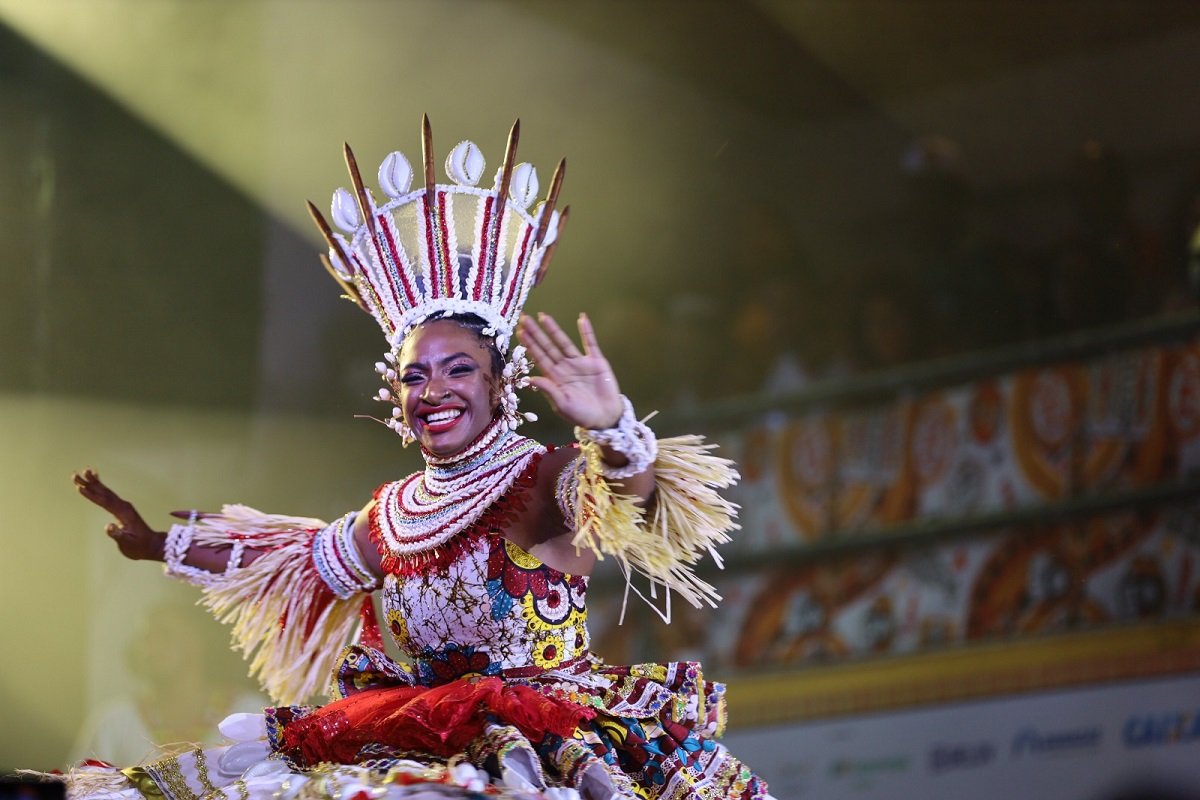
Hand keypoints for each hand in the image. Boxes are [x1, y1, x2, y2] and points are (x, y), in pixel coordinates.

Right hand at [73, 468, 164, 560]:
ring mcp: (123, 506)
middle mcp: (124, 506)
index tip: (80, 487)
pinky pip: (109, 495)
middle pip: (104, 492)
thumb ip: (117, 535)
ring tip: (83, 472)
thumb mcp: (127, 543)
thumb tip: (108, 527)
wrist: (150, 544)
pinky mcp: (122, 508)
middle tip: (76, 474)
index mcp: (124, 512)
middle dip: (89, 483)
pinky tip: (96, 481)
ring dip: (94, 482)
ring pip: (106, 491)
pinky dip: (101, 487)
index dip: (92, 494)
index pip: (104, 501)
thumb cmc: (138, 545)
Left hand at [517, 312, 623, 428]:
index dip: (530, 345)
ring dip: (554, 329)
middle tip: (524, 318)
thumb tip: (529, 378)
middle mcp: (565, 367)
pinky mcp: (596, 361)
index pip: (539, 358)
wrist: (605, 418)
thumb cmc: (582, 415)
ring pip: (564, 342)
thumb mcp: (562, 405)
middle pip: (548, 347)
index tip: (520, 332)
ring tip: (544, 316)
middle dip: (536, 333)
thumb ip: (548, 390)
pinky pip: (591, 343)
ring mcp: (580, 363)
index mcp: (555, 378)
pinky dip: (587, 331)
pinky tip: (582, 319)